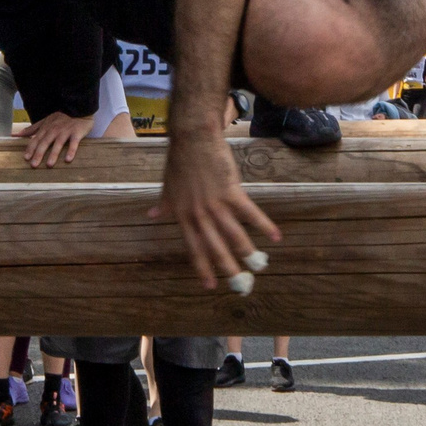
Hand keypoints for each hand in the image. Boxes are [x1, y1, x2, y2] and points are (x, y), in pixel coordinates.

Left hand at [21, 110, 94, 168]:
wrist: (79, 109)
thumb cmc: (61, 118)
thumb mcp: (45, 121)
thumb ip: (32, 129)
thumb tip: (17, 134)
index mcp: (46, 128)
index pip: (36, 139)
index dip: (31, 148)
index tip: (26, 158)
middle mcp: (54, 130)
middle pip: (45, 142)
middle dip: (39, 153)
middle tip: (34, 165)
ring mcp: (65, 131)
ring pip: (58, 143)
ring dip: (54, 154)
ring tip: (49, 164)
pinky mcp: (76, 133)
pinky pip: (74, 143)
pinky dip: (71, 151)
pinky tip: (68, 159)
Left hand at [150, 131, 279, 289]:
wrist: (193, 139)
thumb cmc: (180, 161)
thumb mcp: (167, 187)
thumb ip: (163, 205)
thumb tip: (150, 215)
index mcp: (183, 215)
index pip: (194, 247)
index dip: (203, 267)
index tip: (211, 285)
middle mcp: (198, 214)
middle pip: (216, 246)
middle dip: (229, 268)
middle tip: (240, 286)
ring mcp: (215, 203)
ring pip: (234, 234)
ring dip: (248, 252)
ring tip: (259, 266)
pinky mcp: (231, 190)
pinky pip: (250, 213)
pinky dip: (264, 225)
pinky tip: (275, 236)